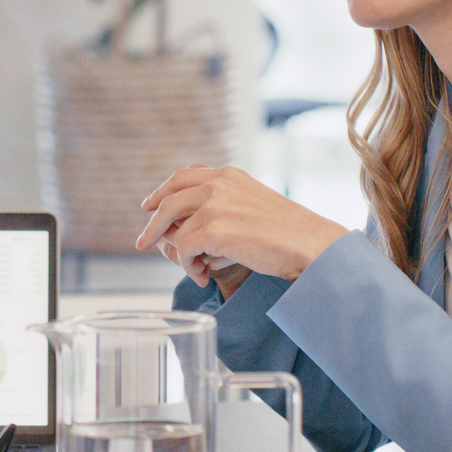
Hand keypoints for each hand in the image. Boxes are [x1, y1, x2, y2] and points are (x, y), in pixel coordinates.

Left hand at [136, 165, 348, 281]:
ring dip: (181, 256)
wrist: (309, 243)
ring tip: (197, 271)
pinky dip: (189, 267)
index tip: (149, 205)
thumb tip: (189, 231)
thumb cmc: (287, 231)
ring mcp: (213, 205)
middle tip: (143, 242)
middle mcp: (217, 183)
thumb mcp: (252, 204)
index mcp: (227, 174)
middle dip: (153, 224)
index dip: (162, 192)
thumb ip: (223, 205)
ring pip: (175, 231)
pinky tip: (203, 277)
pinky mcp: (213, 229)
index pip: (182, 176)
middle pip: (167, 201)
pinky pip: (184, 250)